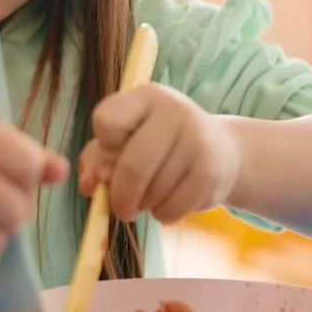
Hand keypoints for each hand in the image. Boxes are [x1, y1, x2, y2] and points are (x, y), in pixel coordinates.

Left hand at [77, 84, 239, 223]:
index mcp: (146, 96)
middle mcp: (174, 112)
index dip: (105, 144)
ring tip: (152, 195)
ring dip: (144, 205)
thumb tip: (89, 185)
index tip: (116, 152)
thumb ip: (97, 158)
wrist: (222, 151)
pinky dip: (163, 214)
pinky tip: (170, 201)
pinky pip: (171, 208)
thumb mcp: (126, 139)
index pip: (106, 120)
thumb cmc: (160, 144)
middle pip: (133, 165)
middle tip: (121, 208)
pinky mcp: (211, 173)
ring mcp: (197, 142)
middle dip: (120, 196)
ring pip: (152, 192)